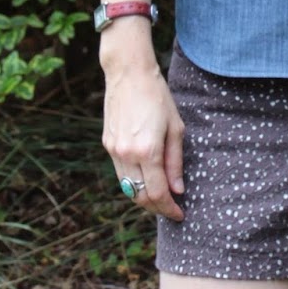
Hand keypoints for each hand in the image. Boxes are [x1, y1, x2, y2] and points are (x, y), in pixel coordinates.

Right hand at [102, 59, 185, 221]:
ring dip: (144, 197)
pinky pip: (121, 173)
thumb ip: (175, 162)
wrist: (128, 74)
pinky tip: (147, 178)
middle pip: (140, 196)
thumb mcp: (175, 129)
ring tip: (161, 197)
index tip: (180, 214)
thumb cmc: (158, 97)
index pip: (157, 193)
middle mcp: (127, 154)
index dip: (169, 208)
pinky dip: (134, 182)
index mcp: (147, 151)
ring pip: (128, 188)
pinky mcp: (107, 144)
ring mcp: (113, 151)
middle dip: (157, 207)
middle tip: (171, 209)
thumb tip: (177, 190)